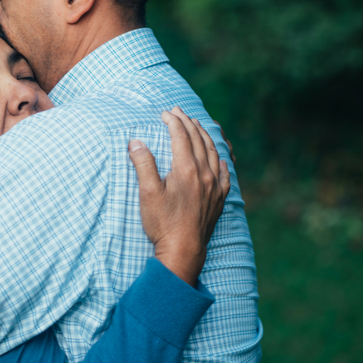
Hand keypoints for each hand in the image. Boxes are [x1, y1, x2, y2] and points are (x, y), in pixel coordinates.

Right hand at [127, 108, 230, 286]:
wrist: (183, 250)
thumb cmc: (163, 223)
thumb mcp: (147, 193)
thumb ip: (143, 164)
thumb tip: (136, 142)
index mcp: (186, 169)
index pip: (181, 136)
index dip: (173, 122)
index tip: (165, 113)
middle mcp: (204, 174)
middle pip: (198, 140)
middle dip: (188, 123)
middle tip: (178, 112)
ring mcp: (215, 187)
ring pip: (213, 153)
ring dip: (205, 136)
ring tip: (197, 126)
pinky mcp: (219, 199)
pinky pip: (226, 173)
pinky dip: (222, 160)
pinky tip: (220, 158)